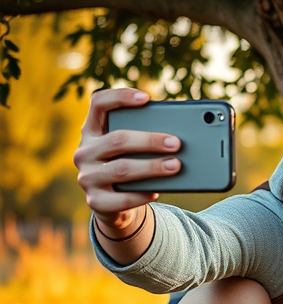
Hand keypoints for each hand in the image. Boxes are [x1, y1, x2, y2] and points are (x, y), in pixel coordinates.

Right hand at [74, 88, 180, 236]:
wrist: (114, 205)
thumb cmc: (129, 168)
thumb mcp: (131, 151)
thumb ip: (143, 137)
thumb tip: (177, 135)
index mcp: (92, 132)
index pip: (98, 104)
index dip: (120, 97)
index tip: (147, 98)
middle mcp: (85, 152)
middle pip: (117, 140)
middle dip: (150, 140)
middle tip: (176, 143)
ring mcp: (87, 177)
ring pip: (122, 169)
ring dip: (152, 167)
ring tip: (175, 165)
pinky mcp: (96, 201)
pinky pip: (122, 198)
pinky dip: (142, 194)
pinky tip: (157, 190)